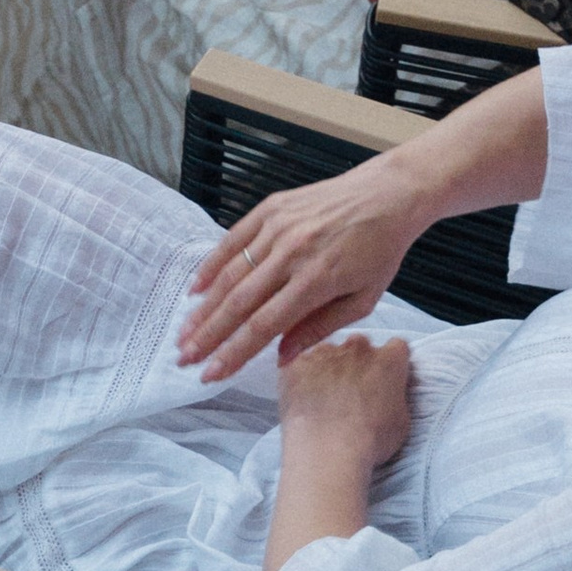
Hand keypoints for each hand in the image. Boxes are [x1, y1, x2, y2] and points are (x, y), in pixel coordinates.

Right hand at [176, 158, 428, 383]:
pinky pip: (233, 239)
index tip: (210, 374)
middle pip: (239, 302)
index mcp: (316, 281)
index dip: (233, 353)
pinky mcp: (271, 209)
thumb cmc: (379, 252)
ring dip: (204, 306)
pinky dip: (212, 264)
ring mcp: (278, 227)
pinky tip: (195, 288)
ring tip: (184, 332)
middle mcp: (291, 253)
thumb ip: (319, 328)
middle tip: (184, 358)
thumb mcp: (363, 301)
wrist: (386, 196)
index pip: (264, 326)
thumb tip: (281, 358)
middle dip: (208, 335)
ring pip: (230, 273)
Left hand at [277, 331, 414, 469]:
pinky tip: (304, 399)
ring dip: (329, 367)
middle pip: (360, 346)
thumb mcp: (401, 422)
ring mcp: (324, 351)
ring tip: (325, 399)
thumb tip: (388, 393)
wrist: (328, 448)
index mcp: (388, 360)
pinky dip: (303, 375)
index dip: (391, 364)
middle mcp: (357, 347)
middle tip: (353, 391)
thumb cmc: (368, 441)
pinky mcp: (297, 361)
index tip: (384, 378)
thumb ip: (396, 396)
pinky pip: (301, 362)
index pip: (396, 348)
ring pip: (329, 352)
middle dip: (358, 363)